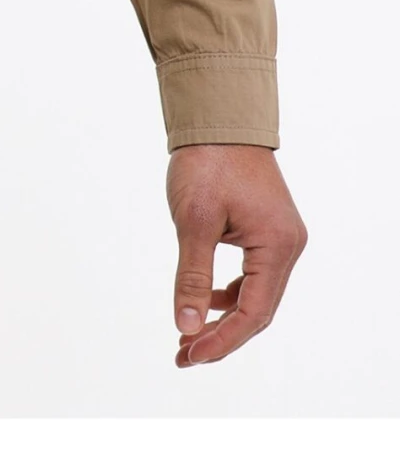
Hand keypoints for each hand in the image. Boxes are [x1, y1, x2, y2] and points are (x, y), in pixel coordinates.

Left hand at [167, 144, 305, 366]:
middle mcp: (288, 245)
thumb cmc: (206, 162)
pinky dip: (230, 292)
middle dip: (222, 336)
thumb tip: (187, 325)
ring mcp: (281, 237)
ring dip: (224, 317)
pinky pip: (253, 274)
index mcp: (277, 245)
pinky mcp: (268, 229)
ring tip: (189, 335)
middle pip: (259, 310)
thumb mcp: (193, 221)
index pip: (254, 313)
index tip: (189, 355)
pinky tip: (206, 301)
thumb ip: (193, 277)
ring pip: (256, 294)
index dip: (222, 340)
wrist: (217, 117)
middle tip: (184, 355)